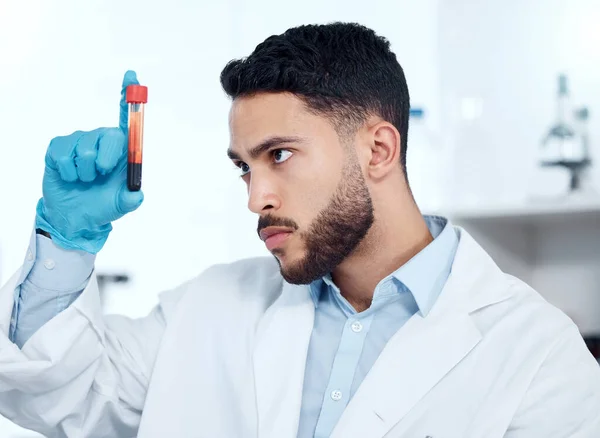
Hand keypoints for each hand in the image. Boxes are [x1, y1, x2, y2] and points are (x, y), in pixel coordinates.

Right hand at [35, 70, 144, 253]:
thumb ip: (131, 200)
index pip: (127, 118)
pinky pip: (65, 155)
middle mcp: (101, 140)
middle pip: (107, 135)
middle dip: (105, 160)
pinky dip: (69, 172)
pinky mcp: (59, 147)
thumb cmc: (102, 205)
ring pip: (85, 149)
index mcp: (121, 149)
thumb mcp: (121, 206)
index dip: (129, 96)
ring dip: (85, 172)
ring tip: (85, 180)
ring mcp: (79, 141)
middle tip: (101, 175)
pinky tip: (70, 177)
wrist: (75, 217)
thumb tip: (138, 194)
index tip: (132, 76)